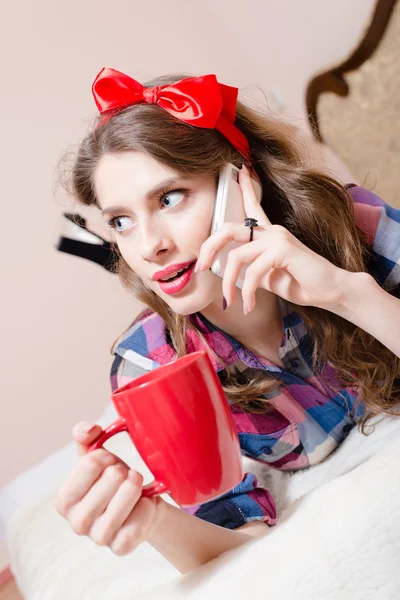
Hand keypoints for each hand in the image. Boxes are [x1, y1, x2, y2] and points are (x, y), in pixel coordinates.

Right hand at [55, 421, 165, 555]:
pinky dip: (148, 505)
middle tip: (124, 478)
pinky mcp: (121, 547)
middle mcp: (77, 523)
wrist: (141, 506)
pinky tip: (145, 504)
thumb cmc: (114, 481)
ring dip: (136, 485)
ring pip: (127, 496)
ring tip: (136, 485)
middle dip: (123, 471)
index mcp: (65, 500)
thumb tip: (89, 429)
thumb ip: (86, 436)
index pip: (90, 463)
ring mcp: (98, 538)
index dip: (106, 457)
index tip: (109, 464)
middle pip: (112, 477)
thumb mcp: (97, 457)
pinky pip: (140, 518)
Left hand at [196, 164, 350, 313]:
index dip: (245, 187)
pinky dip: (247, 292)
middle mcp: (271, 231)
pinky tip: (250, 304)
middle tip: (201, 267)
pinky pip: (253, 271)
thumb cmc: (301, 283)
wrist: (330, 291)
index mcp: (269, 234)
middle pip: (228, 229)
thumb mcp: (266, 276)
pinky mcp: (283, 250)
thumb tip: (228, 272)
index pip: (253, 206)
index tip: (239, 171)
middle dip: (209, 247)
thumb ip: (249, 269)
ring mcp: (277, 238)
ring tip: (231, 300)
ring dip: (229, 283)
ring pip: (236, 257)